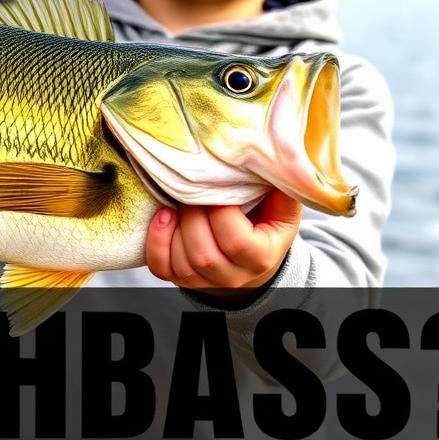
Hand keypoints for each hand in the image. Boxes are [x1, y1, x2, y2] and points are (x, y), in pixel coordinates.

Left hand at [145, 189, 301, 298]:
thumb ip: (281, 186)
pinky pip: (162, 268)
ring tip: (179, 203)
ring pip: (182, 263)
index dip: (221, 213)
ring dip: (174, 229)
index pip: (236, 242)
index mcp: (263, 257)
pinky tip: (163, 217)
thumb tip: (275, 158)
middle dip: (193, 216)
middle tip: (194, 191)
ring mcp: (207, 281)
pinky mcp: (183, 279)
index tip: (218, 188)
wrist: (254, 250)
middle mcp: (236, 276)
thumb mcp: (282, 204)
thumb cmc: (266, 219)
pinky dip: (157, 242)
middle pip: (204, 255)